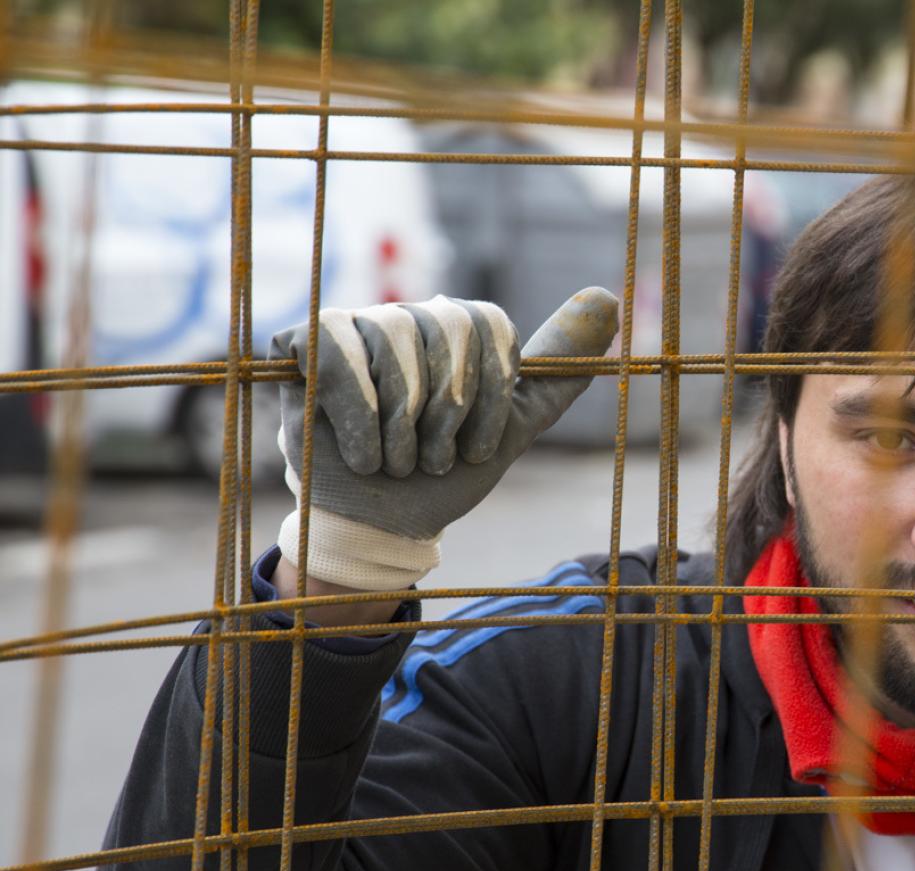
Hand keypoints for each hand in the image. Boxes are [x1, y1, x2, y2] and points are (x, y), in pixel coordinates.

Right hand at [270, 289, 618, 590]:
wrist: (384, 526)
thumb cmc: (444, 474)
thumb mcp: (514, 426)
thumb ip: (558, 367)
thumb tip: (609, 297)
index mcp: (457, 329)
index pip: (489, 323)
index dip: (489, 394)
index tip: (475, 449)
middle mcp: (407, 317)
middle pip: (448, 327)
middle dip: (449, 410)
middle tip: (434, 459)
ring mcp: (353, 326)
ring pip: (396, 338)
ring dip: (403, 423)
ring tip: (397, 462)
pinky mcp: (301, 346)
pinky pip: (337, 352)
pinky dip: (358, 416)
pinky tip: (362, 456)